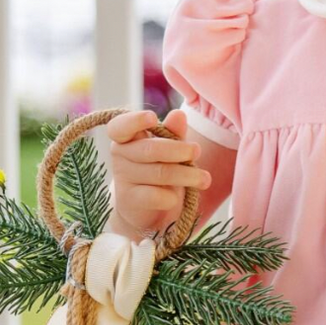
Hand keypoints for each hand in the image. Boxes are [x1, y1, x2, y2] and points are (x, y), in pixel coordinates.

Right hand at [105, 108, 211, 241]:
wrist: (145, 210)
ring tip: (205, 179)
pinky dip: (171, 197)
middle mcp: (120, 155)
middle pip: (151, 149)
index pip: (120, 126)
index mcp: (127, 137)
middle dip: (179, 150)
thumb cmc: (158, 169)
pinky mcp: (130, 200)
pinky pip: (155, 196)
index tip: (153, 118)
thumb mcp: (168, 149)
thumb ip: (173, 132)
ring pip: (159, 173)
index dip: (135, 120)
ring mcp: (123, 178)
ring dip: (187, 175)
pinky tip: (177, 198)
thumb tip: (179, 114)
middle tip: (197, 151)